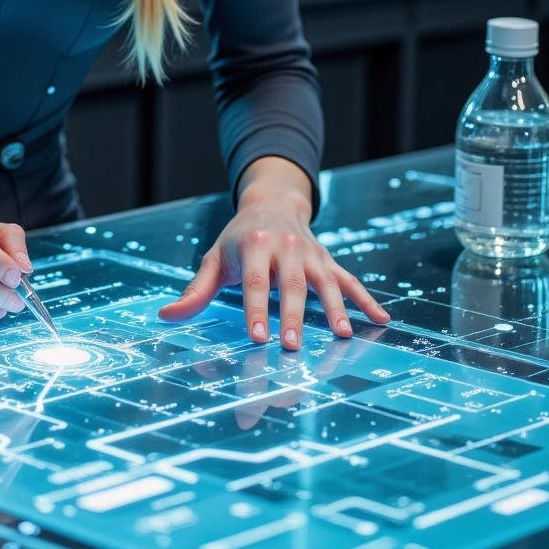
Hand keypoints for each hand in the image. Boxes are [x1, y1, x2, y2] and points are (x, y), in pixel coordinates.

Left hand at [157, 156, 388, 349]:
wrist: (273, 202)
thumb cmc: (239, 239)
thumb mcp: (215, 258)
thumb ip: (196, 291)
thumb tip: (166, 316)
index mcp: (256, 244)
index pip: (255, 282)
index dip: (256, 309)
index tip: (257, 337)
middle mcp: (286, 247)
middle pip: (292, 286)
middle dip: (292, 317)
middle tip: (291, 346)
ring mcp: (312, 254)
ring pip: (326, 283)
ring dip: (335, 310)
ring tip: (341, 336)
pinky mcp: (329, 261)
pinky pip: (350, 280)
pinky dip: (366, 300)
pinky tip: (381, 319)